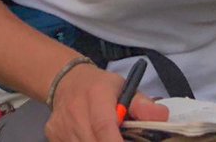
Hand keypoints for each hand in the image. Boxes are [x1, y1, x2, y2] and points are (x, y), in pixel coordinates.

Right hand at [43, 63, 168, 141]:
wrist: (66, 80)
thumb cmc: (101, 87)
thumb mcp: (124, 88)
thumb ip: (143, 105)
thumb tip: (163, 116)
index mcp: (97, 96)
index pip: (104, 126)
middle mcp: (76, 110)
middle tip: (121, 139)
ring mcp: (62, 124)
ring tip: (105, 135)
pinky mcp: (53, 134)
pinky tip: (91, 136)